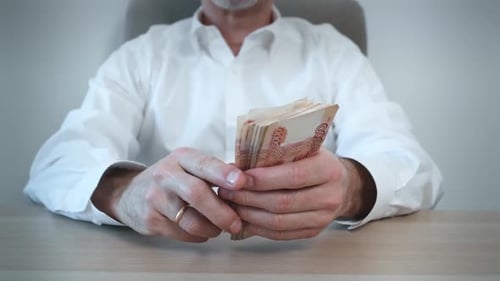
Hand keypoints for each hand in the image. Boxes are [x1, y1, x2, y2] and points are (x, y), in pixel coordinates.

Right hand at [92, 147, 248, 241]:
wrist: (130, 193)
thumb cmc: (171, 179)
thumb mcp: (189, 166)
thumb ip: (215, 172)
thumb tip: (250, 182)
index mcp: (181, 157)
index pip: (204, 164)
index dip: (224, 173)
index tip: (242, 182)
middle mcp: (166, 174)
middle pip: (197, 193)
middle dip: (221, 211)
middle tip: (236, 223)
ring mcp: (155, 198)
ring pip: (190, 220)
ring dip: (211, 228)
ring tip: (219, 229)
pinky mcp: (151, 219)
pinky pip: (182, 233)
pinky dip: (198, 236)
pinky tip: (201, 231)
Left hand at [218, 148, 375, 239]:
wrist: (342, 184)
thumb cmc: (315, 161)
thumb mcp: (304, 148)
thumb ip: (277, 154)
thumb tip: (237, 166)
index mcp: (328, 169)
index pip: (293, 176)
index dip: (263, 179)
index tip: (238, 177)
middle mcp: (329, 196)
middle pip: (283, 202)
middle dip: (249, 198)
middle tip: (226, 191)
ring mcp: (322, 218)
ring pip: (279, 222)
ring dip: (249, 215)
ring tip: (230, 205)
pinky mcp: (313, 232)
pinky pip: (280, 234)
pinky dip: (257, 228)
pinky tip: (242, 219)